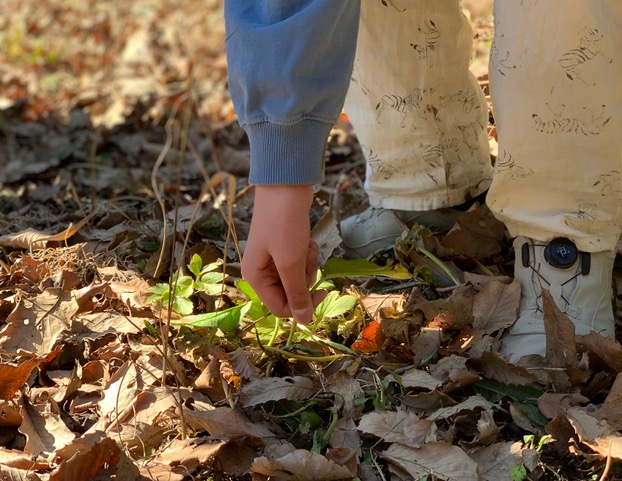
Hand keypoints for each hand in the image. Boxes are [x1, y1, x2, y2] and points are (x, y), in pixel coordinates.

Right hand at [241, 185, 325, 323]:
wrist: (286, 186)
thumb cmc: (284, 224)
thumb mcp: (290, 262)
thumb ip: (297, 294)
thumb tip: (304, 321)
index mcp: (255, 277)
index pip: (280, 308)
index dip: (302, 306)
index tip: (322, 292)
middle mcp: (261, 271)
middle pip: (291, 293)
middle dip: (304, 277)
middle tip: (306, 258)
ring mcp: (273, 258)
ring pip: (299, 277)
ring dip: (308, 263)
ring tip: (305, 245)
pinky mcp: (285, 247)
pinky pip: (301, 261)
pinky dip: (308, 252)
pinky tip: (306, 238)